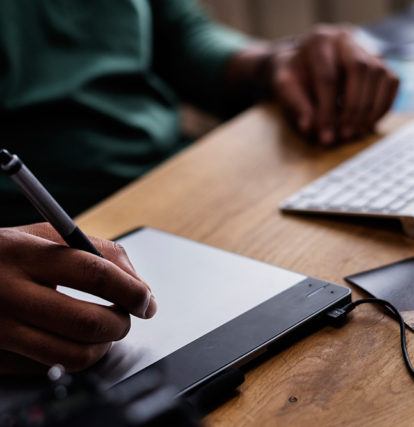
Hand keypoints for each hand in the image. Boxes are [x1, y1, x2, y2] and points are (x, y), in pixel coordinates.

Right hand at [0, 223, 156, 373]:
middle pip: (88, 322)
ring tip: (105, 330)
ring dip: (104, 346)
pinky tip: (72, 339)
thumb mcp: (50, 235)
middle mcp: (10, 293)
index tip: (146, 300)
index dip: (131, 290)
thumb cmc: (10, 253)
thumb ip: (100, 252)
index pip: (95, 274)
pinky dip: (74, 356)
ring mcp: (0, 330)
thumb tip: (139, 287)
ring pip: (74, 356)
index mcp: (28, 254)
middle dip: (122, 324)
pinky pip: (51, 368)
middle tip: (127, 316)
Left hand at [270, 25, 399, 144]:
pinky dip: (384, 104)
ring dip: (370, 107)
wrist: (302, 60)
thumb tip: (309, 126)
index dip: (327, 109)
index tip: (325, 134)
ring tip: (357, 131)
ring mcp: (365, 46)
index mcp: (319, 41)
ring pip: (378, 73)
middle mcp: (345, 39)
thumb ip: (296, 104)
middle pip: (359, 69)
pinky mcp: (378, 59)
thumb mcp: (285, 86)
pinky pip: (390, 80)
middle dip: (353, 107)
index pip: (327, 77)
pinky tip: (370, 123)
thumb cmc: (294, 75)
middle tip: (345, 133)